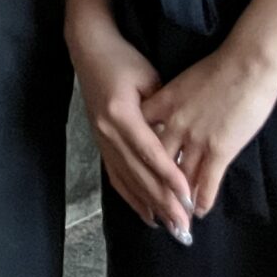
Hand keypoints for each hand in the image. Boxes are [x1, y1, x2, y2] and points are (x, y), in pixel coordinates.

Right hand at [70, 15, 194, 238]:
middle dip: (162, 201)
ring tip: (170, 227)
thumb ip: (162, 109)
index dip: (169, 176)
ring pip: (127, 180)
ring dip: (149, 205)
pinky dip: (131, 197)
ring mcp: (100, 139)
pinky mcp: (100, 143)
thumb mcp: (148, 78)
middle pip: (138, 173)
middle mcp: (107, 132)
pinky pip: (115, 176)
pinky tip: (146, 213)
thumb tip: (179, 139)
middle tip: (184, 226)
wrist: (89, 50)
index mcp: (120, 114)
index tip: (187, 197)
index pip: (149, 152)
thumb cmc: (123, 59)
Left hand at [142, 40, 276, 219]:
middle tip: (151, 208)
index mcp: (162, 105)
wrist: (247, 62)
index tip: (131, 175)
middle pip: (154, 164)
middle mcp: (173, 125)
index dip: (134, 159)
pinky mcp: (219, 148)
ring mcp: (195, 139)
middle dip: (152, 189)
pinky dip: (203, 198)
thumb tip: (167, 116)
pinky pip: (207, 180)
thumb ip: (172, 102)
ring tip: (174, 217)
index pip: (139, 137)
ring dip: (177, 201)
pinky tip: (200, 211)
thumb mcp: (183, 82)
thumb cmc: (219, 67)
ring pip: (179, 178)